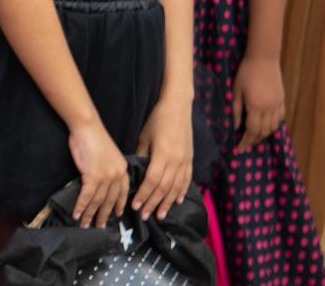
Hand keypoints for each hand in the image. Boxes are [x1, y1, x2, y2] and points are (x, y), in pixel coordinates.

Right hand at [68, 120, 128, 227]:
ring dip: (90, 215)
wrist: (87, 126)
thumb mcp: (107, 154)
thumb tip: (100, 181)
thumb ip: (108, 168)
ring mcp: (106, 176)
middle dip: (104, 215)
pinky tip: (76, 214)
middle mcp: (117, 175)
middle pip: (110, 200)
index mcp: (122, 169)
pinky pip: (87, 196)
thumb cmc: (93, 137)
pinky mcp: (93, 176)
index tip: (116, 215)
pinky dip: (81, 207)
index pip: (123, 192)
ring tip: (85, 225)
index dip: (118, 205)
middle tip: (99, 227)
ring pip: (98, 201)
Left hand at [133, 97, 193, 219]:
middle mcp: (176, 161)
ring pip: (176, 188)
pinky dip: (181, 192)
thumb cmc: (157, 120)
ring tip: (161, 215)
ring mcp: (185, 161)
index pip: (152, 181)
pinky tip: (176, 201)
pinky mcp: (190, 159)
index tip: (136, 206)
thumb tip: (134, 171)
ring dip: (167, 203)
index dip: (144, 195)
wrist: (177, 107)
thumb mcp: (144, 136)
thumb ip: (141, 155)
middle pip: (164, 188)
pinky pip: (186, 180)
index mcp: (163, 155)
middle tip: (145, 217)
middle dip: (153, 203)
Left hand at [233, 54, 284, 150]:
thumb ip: (235, 110)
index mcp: (256, 107)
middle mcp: (269, 109)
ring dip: (264, 135)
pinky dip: (273, 126)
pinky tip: (267, 127)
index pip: (252, 131)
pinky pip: (280, 119)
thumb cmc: (246, 73)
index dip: (245, 142)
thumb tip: (234, 127)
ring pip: (273, 127)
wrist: (264, 59)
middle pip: (263, 132)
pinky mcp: (282, 100)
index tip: (239, 149)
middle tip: (245, 145)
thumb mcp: (236, 90)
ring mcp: (277, 105)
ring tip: (254, 138)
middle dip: (254, 141)